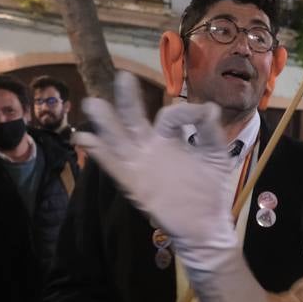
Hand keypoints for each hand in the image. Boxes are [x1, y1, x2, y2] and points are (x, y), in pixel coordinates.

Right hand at [78, 73, 241, 263]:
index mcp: (171, 138)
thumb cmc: (211, 188)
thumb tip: (210, 107)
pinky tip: (86, 138)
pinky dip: (100, 153)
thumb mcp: (217, 155)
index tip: (204, 113)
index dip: (185, 111)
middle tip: (123, 77)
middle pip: (135, 118)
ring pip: (119, 139)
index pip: (169, 115)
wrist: (207, 224)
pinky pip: (114, 166)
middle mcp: (152, 147)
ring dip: (106, 122)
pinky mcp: (135, 184)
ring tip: (93, 103)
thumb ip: (211, 132)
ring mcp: (141, 164)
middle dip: (128, 99)